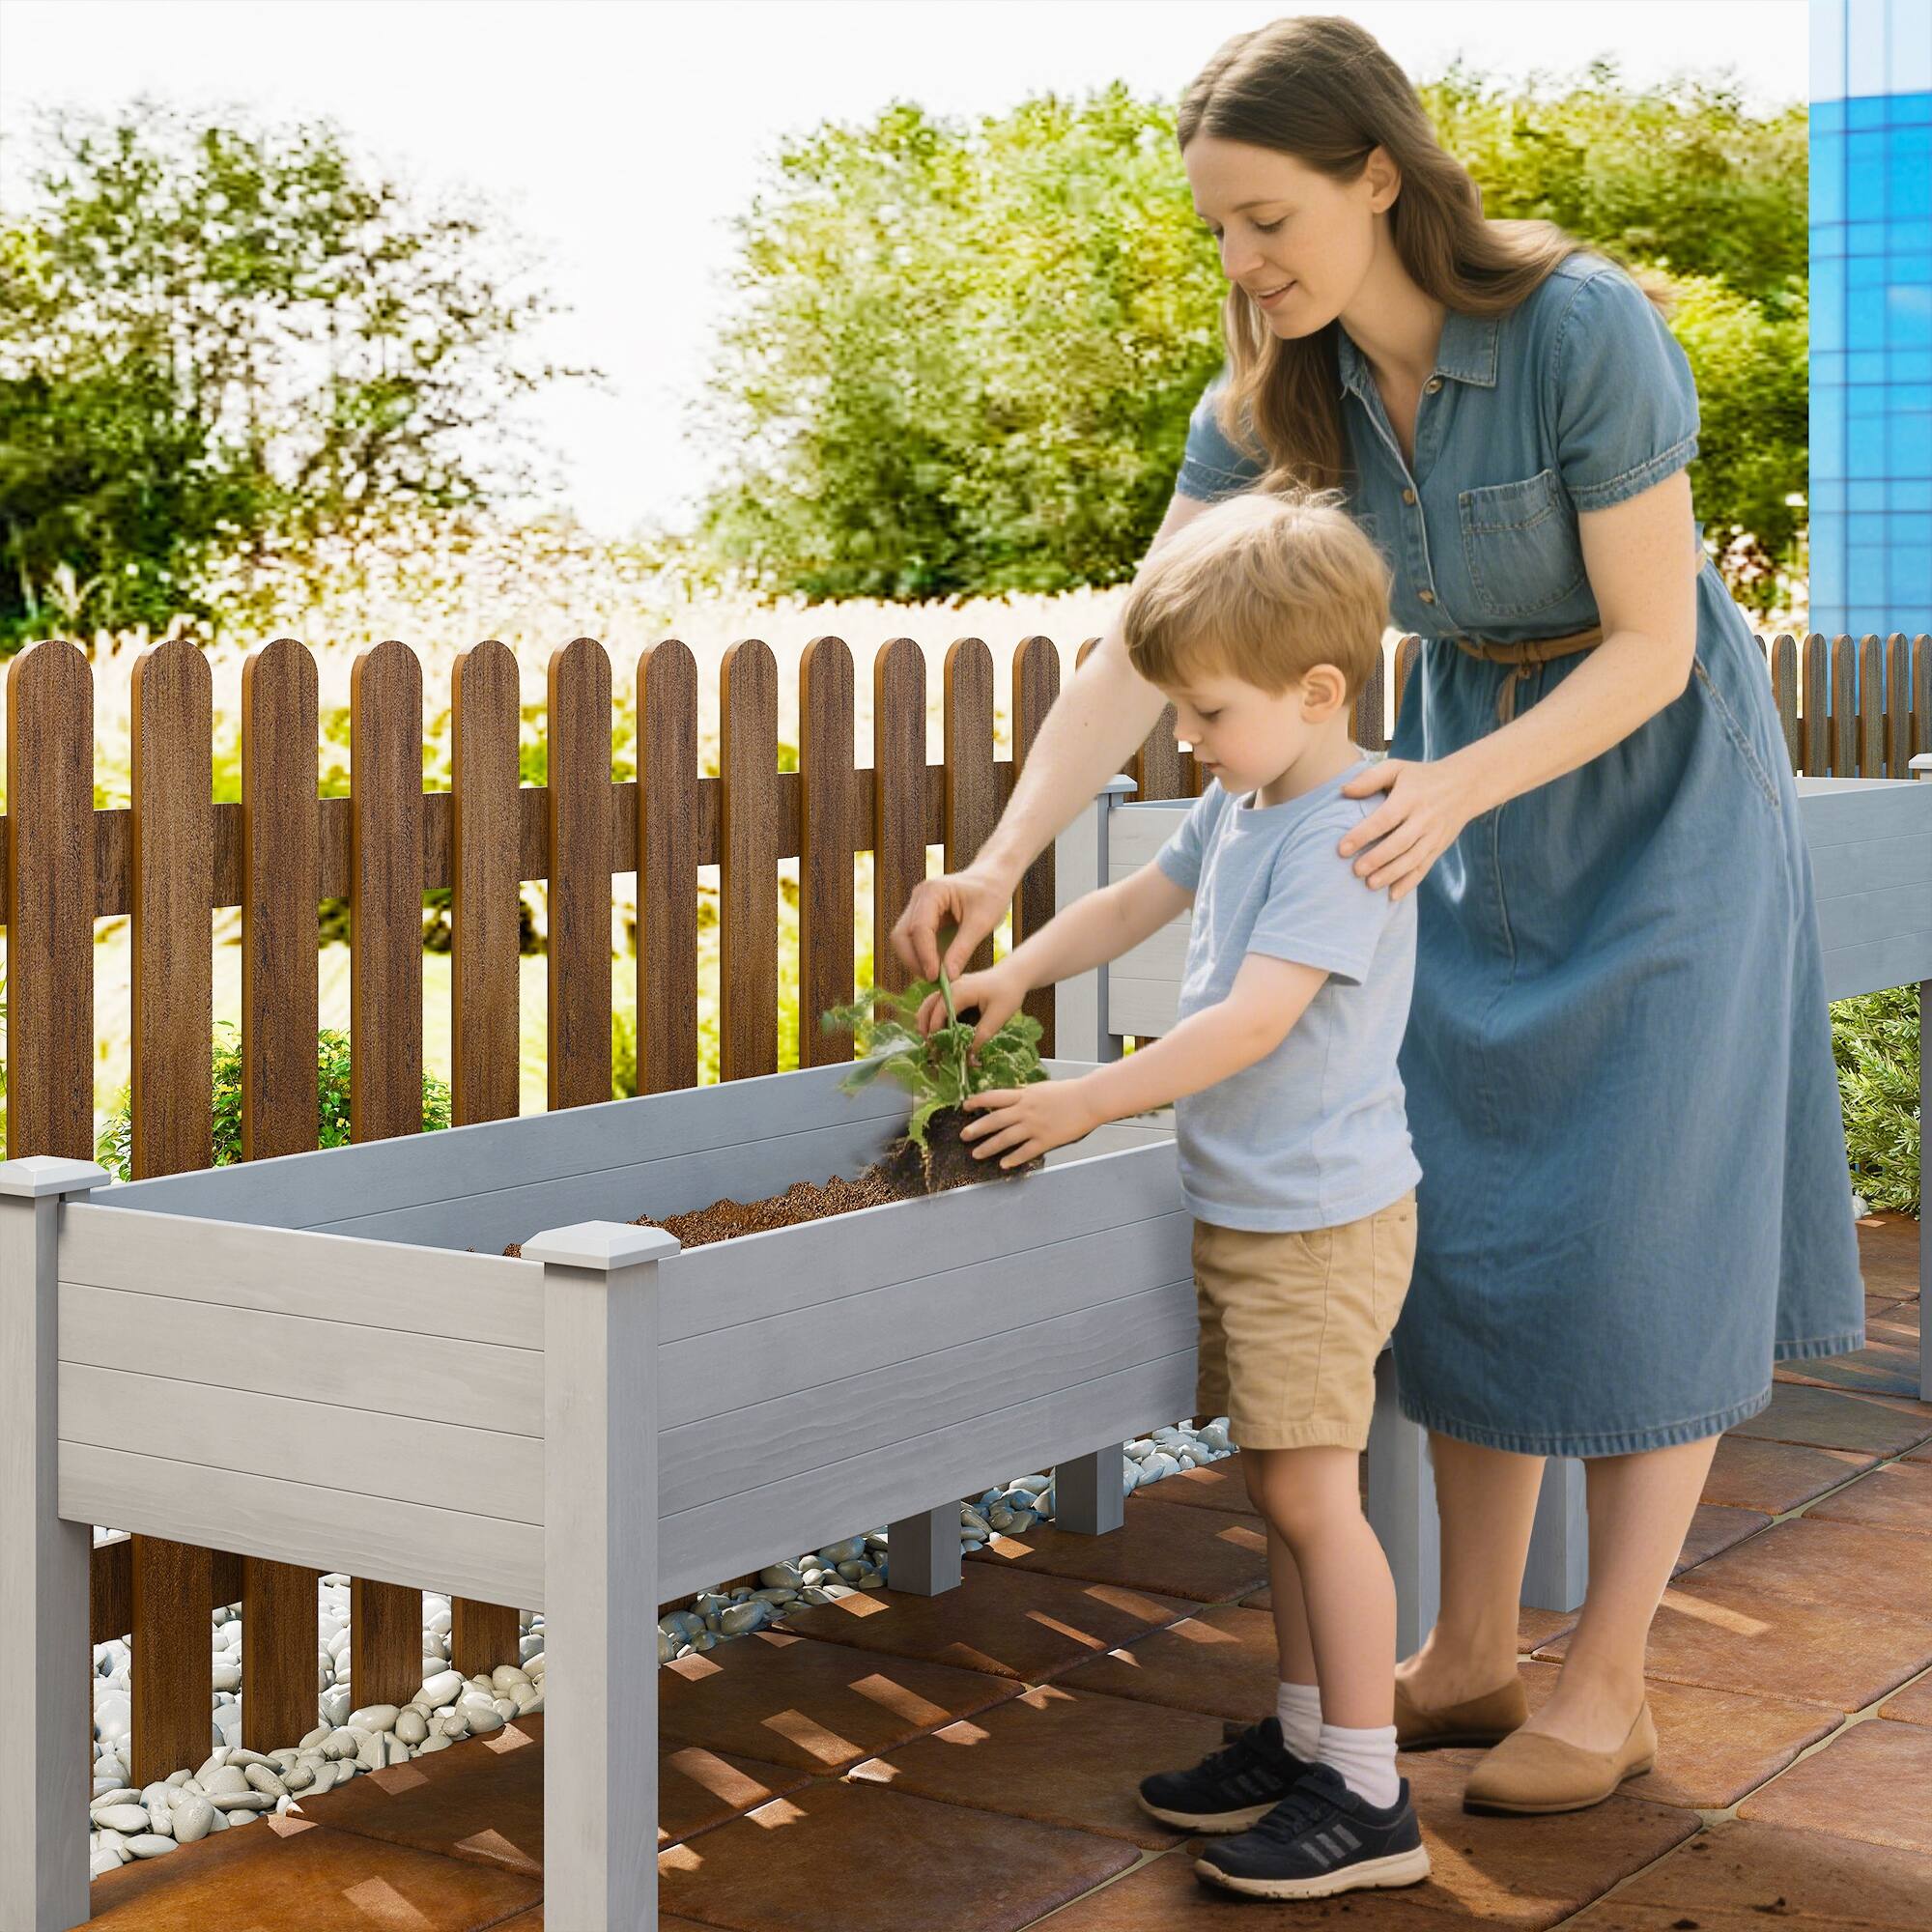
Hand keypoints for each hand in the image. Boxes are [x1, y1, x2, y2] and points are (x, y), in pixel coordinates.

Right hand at [892, 868, 1012, 982]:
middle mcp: (919, 897)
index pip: (919, 929)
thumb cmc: (992, 894)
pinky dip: (922, 956)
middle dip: (914, 960)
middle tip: (934, 980)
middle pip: (902, 935)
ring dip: (915, 960)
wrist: (994, 878)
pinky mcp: (921, 916)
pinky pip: (913, 940)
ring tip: (937, 977)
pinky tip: (937, 968)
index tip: (935, 977)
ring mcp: (917, 905)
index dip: (925, 956)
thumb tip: (947, 978)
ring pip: (903, 939)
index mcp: (933, 891)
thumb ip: (962, 949)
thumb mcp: (982, 923)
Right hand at [915, 964, 1026, 1047]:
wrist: (1015, 974)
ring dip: (928, 1024)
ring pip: (929, 1006)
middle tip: (933, 1050)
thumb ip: (982, 1035)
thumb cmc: (1009, 992)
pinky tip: (943, 1034)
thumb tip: (969, 1057)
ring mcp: (951, 988)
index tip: (939, 1052)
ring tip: (933, 1043)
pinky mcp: (954, 992)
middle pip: (927, 1008)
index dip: (936, 1034)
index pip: (939, 1014)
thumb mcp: (999, 1016)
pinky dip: (935, 1019)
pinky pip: (938, 1005)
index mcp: (959, 991)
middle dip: (926, 1030)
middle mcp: (950, 988)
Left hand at [961, 1079, 1099, 1168]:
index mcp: (1024, 1095)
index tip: (965, 1106)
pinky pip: (1025, 1151)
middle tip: (963, 1136)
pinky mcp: (1045, 1140)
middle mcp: (1025, 1110)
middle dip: (976, 1128)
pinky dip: (1013, 1158)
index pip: (994, 1097)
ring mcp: (1034, 1126)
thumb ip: (1025, 1096)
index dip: (977, 1101)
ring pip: (1005, 1138)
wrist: (1089, 1100)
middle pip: (994, 1120)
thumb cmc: (1069, 1092)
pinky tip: (1003, 1164)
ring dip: (989, 1147)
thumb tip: (1012, 1100)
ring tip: (976, 1154)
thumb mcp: (1042, 1089)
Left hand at [1338, 757, 1480, 900]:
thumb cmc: (1421, 777)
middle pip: (1400, 843)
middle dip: (1377, 859)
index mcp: (1410, 798)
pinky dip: (1410, 883)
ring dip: (1392, 874)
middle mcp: (1424, 818)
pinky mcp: (1439, 847)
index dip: (1363, 835)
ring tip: (1370, 884)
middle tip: (1356, 871)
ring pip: (1412, 859)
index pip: (1385, 819)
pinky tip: (1393, 895)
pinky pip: (1425, 867)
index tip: (1342, 849)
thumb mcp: (1397, 768)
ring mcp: (1434, 835)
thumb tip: (1343, 791)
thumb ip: (1370, 778)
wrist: (1465, 785)